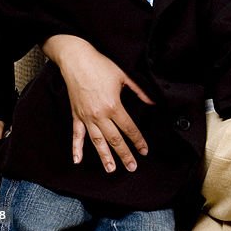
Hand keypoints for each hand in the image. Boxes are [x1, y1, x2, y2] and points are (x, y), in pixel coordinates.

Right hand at [42, 35, 152, 172]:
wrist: (77, 61)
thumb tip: (153, 102)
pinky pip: (76, 135)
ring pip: (97, 141)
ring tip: (111, 169)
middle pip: (114, 139)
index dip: (138, 140)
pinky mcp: (76, 115)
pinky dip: (76, 148)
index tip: (144, 150)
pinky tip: (78, 160)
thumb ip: (140, 91)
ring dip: (104, 156)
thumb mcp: (125, 76)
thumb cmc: (101, 66)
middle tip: (132, 167)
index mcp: (114, 106)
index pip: (129, 128)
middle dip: (124, 154)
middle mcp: (99, 115)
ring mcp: (86, 117)